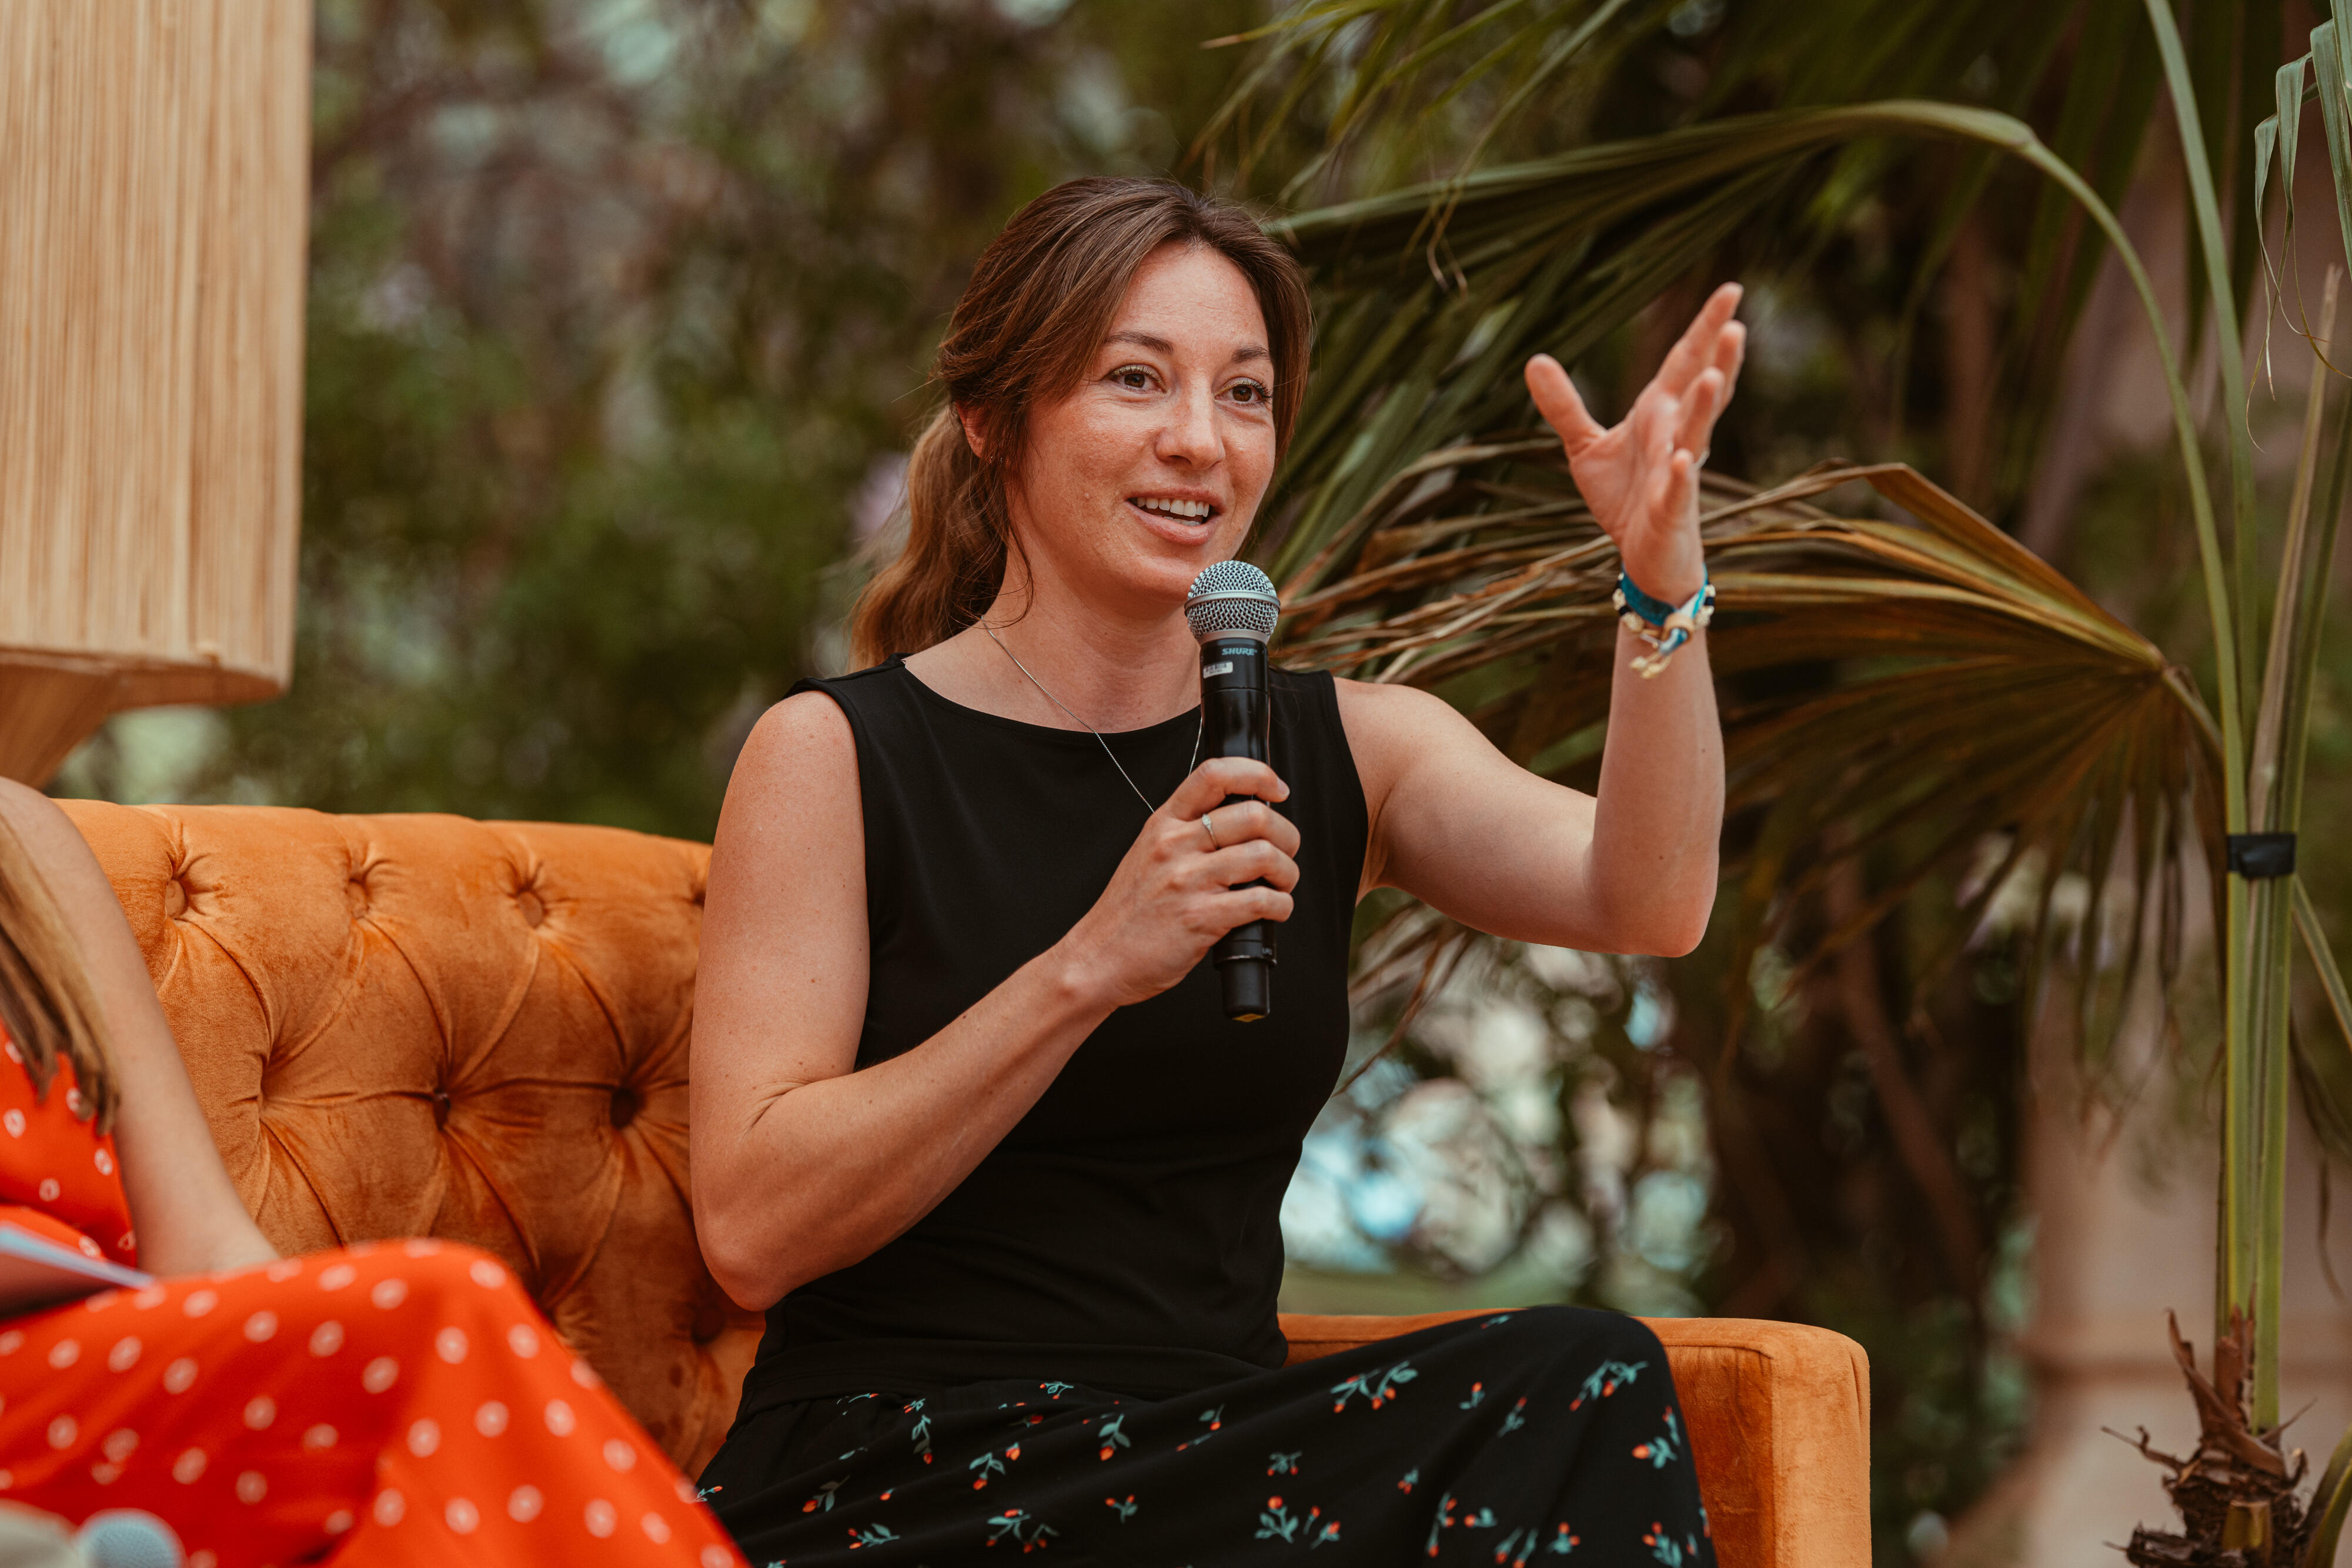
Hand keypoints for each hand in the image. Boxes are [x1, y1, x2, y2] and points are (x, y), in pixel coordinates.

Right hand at [1055, 756, 1299, 1009]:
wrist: (1098, 957)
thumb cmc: (1128, 911)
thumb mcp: (1148, 853)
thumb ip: (1186, 833)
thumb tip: (1242, 822)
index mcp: (1163, 823)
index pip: (1214, 775)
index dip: (1257, 774)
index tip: (1277, 789)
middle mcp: (1175, 845)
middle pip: (1253, 815)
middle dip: (1286, 834)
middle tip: (1286, 851)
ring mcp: (1187, 881)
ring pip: (1263, 855)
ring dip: (1287, 872)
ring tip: (1281, 884)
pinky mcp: (1200, 918)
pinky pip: (1260, 901)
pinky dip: (1280, 906)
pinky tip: (1274, 910)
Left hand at [1524, 282, 1745, 603]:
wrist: (1642, 558)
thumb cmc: (1625, 499)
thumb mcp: (1586, 447)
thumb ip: (1565, 405)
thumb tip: (1534, 359)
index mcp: (1660, 414)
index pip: (1686, 361)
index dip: (1706, 327)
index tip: (1731, 289)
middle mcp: (1676, 436)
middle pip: (1702, 390)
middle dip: (1719, 358)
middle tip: (1737, 323)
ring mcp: (1678, 473)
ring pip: (1696, 435)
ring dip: (1704, 408)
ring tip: (1714, 376)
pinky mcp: (1669, 511)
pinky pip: (1676, 491)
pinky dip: (1679, 477)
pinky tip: (1682, 460)